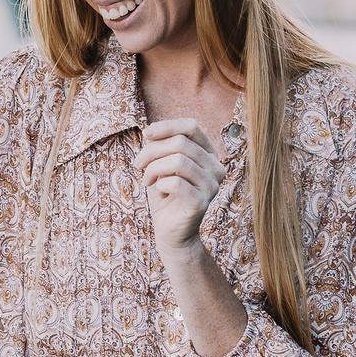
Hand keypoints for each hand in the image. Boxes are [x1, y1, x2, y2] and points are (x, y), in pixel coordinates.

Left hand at [134, 117, 222, 253]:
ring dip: (153, 168)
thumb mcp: (160, 164)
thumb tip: (151, 131)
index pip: (192, 127)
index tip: (146, 134)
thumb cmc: (164, 194)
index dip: (167, 126)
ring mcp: (212, 185)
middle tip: (138, 165)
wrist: (170, 230)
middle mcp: (216, 167)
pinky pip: (176, 183)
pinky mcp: (202, 202)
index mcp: (209, 154)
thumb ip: (160, 145)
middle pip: (180, 143)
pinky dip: (160, 183)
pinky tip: (158, 190)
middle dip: (152, 151)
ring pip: (178, 161)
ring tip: (147, 180)